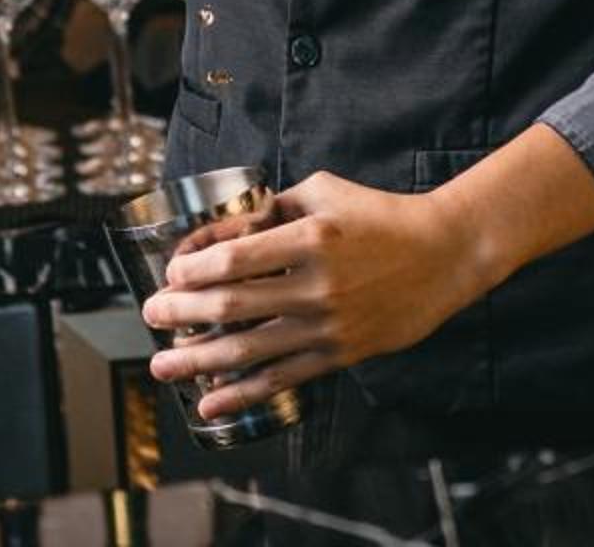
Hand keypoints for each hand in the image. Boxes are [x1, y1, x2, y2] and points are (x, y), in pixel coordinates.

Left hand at [139, 169, 496, 422]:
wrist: (443, 254)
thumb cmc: (380, 215)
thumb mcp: (324, 191)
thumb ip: (272, 207)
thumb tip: (222, 227)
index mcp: (310, 237)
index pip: (235, 258)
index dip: (194, 269)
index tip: (171, 274)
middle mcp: (316, 285)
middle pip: (232, 304)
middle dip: (181, 313)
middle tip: (150, 314)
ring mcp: (328, 325)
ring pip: (249, 349)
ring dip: (198, 360)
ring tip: (162, 366)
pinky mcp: (339, 353)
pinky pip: (281, 379)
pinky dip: (241, 394)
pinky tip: (209, 402)